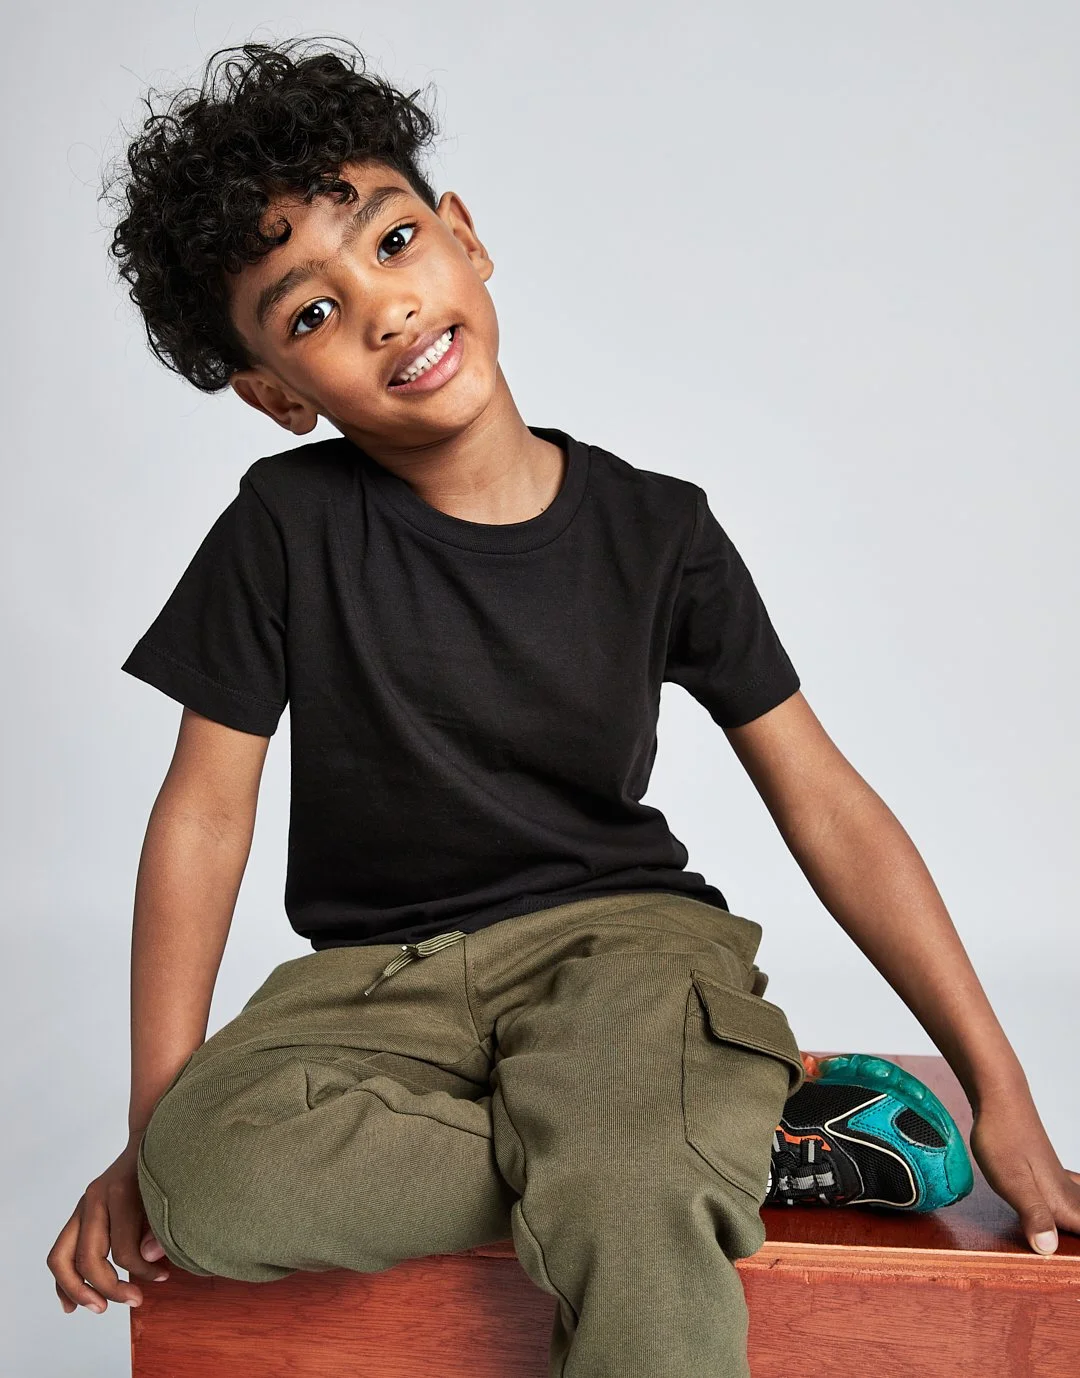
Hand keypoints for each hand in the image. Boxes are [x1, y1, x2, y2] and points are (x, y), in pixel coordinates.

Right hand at [47, 1135, 170, 1312]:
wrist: (151, 1135)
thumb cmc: (165, 1167)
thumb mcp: (170, 1192)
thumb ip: (160, 1227)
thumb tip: (148, 1261)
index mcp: (120, 1193)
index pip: (124, 1251)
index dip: (143, 1272)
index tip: (162, 1277)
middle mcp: (95, 1199)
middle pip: (88, 1258)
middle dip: (108, 1287)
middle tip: (134, 1300)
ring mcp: (83, 1206)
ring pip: (62, 1258)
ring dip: (77, 1290)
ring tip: (99, 1307)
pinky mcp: (79, 1213)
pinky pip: (61, 1252)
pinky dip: (63, 1281)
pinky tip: (70, 1303)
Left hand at [969, 1092, 1079, 1254]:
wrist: (1000, 1098)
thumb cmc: (1003, 1138)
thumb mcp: (1012, 1181)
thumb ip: (1033, 1214)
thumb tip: (1049, 1249)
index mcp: (1063, 1203)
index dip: (1079, 1249)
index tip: (1073, 1265)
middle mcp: (1069, 1194)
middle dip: (1079, 1234)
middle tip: (1073, 1251)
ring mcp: (1061, 1182)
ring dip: (1079, 1222)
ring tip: (1074, 1231)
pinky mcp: (1050, 1173)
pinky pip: (1077, 1195)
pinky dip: (1079, 1206)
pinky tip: (1075, 1200)